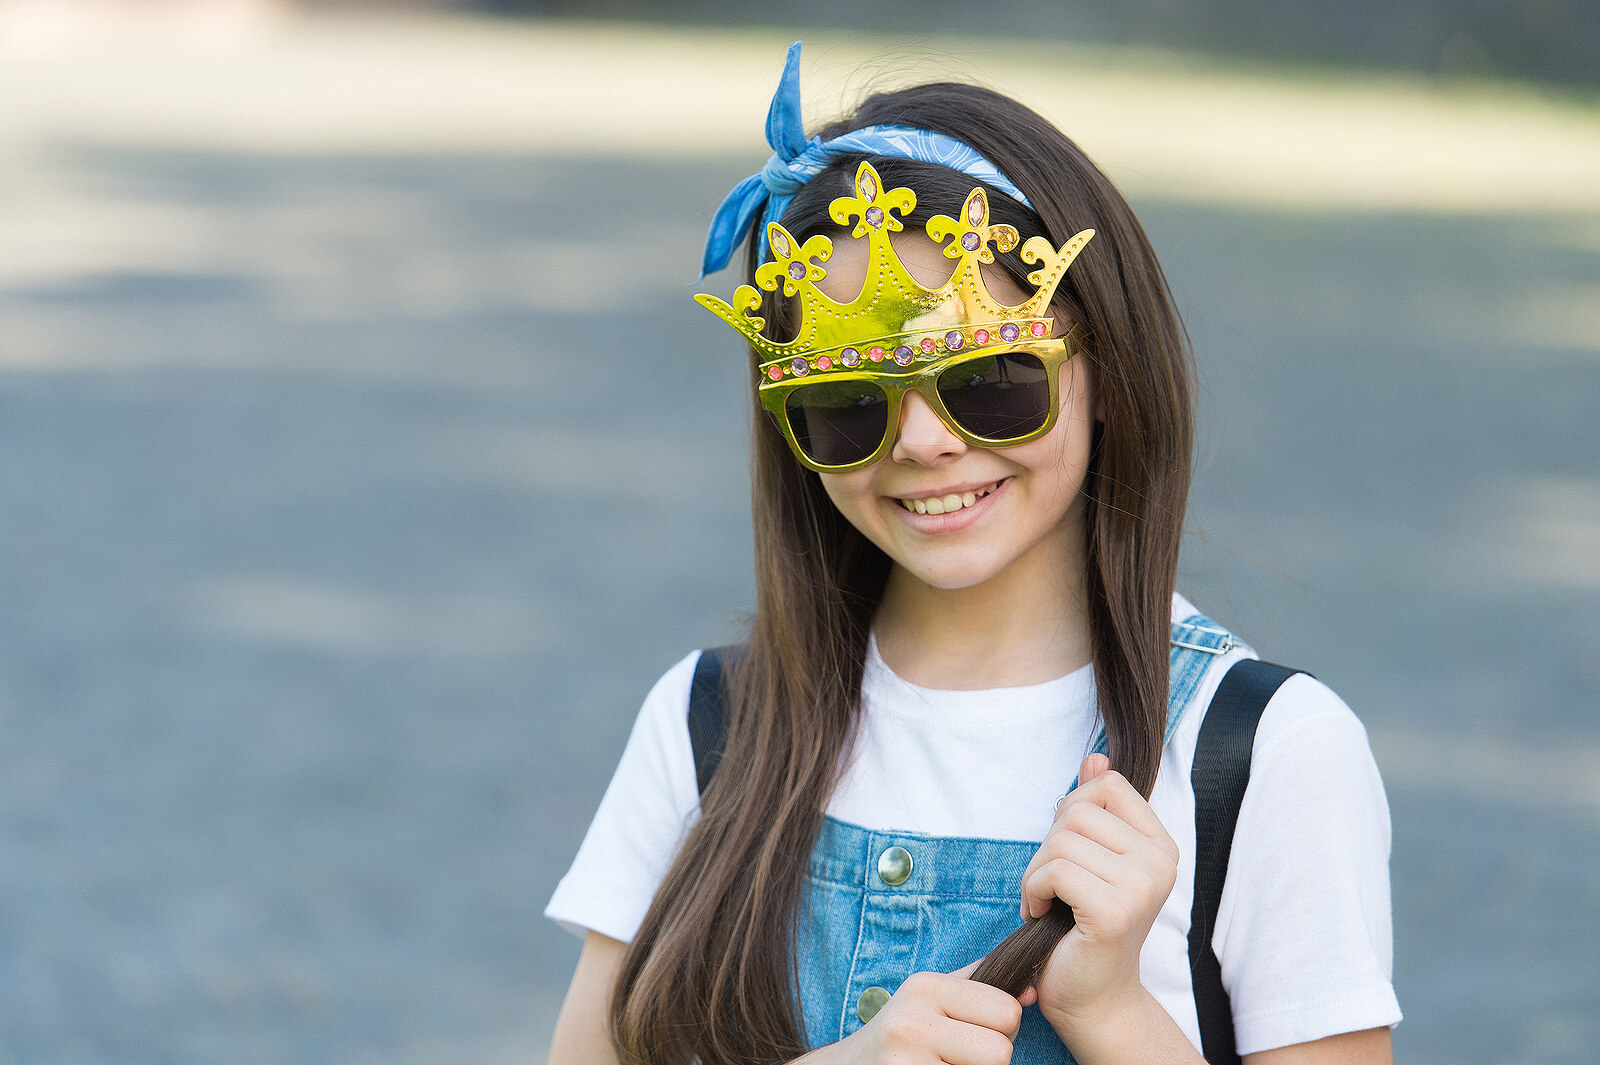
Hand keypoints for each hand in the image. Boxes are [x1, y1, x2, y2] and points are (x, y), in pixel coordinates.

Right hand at [800, 962, 1022, 1064]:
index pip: (1007, 1012)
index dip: (1004, 1028)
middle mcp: (913, 1021)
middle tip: (963, 1056)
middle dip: (990, 1058)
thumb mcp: (932, 996)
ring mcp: (907, 1061)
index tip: (979, 1032)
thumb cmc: (903, 1031)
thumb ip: (981, 985)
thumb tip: (1033, 991)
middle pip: (1000, 1052)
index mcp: (926, 987)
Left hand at [1017, 753, 1178, 1042]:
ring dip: (1034, 873)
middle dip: (1047, 846)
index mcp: (1160, 844)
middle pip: (1078, 809)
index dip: (1071, 812)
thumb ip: (1094, 809)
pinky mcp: (1115, 911)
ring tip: (1044, 903)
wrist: (1092, 997)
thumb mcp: (1089, 858)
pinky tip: (1041, 915)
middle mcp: (1161, 862)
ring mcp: (1143, 887)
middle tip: (1049, 886)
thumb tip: (1094, 757)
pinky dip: (1032, 892)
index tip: (1068, 854)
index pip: (1107, 785)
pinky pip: (1053, 871)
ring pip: (1060, 840)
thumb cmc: (1083, 927)